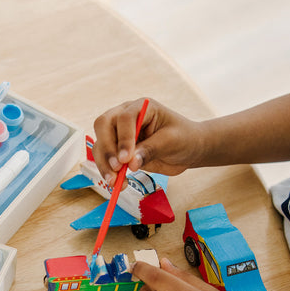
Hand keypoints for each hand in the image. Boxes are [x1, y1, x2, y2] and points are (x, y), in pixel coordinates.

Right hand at [92, 98, 208, 186]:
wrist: (188, 149)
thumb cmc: (183, 138)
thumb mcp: (171, 142)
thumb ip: (150, 150)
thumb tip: (130, 163)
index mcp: (142, 107)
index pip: (124, 118)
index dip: (123, 138)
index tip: (126, 159)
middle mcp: (126, 116)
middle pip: (103, 126)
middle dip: (107, 149)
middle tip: (116, 169)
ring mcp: (120, 133)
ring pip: (100, 144)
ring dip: (104, 164)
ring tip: (114, 182)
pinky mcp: (118, 149)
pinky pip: (105, 158)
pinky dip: (107, 171)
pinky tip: (117, 183)